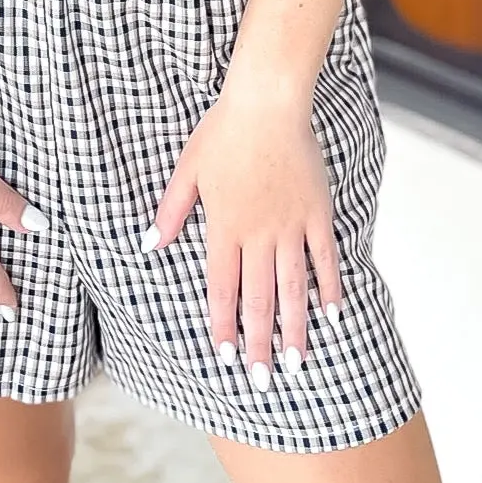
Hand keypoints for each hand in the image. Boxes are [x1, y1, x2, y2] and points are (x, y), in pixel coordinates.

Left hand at [147, 85, 342, 389]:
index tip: (225, 359)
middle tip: (263, 380)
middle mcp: (258, 234)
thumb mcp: (187, 170)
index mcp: (224, 227)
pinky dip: (329, 289)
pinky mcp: (316, 212)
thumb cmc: (222, 132)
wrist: (267, 102)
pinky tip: (332, 316)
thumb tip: (148, 245)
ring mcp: (290, 226)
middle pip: (258, 299)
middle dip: (259, 344)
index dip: (224, 326)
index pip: (222, 289)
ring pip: (293, 287)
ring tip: (298, 364)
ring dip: (295, 329)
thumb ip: (170, 211)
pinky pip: (324, 258)